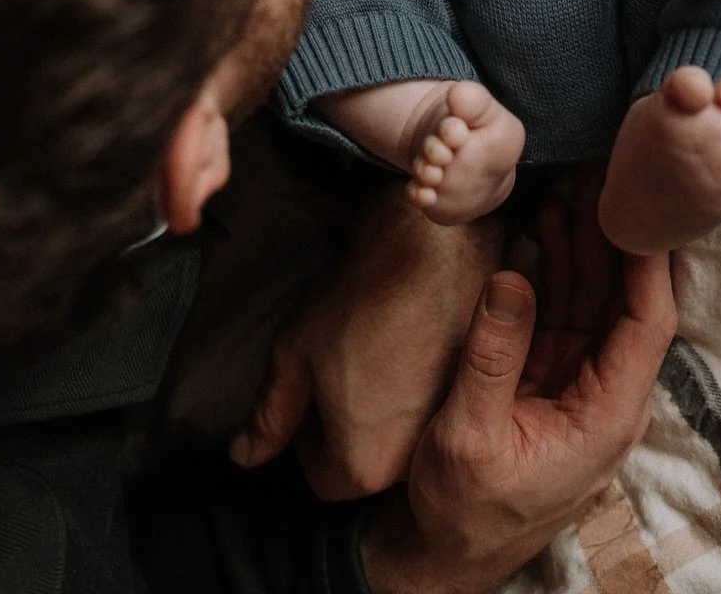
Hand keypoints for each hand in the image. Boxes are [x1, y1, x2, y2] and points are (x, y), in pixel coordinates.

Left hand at [231, 182, 501, 498]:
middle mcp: (415, 461)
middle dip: (345, 419)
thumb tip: (246, 456)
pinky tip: (407, 335)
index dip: (304, 431)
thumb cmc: (362, 296)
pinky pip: (434, 402)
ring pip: (399, 431)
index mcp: (365, 463)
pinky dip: (417, 380)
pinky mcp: (474, 391)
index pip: (321, 475)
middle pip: (364, 458)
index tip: (311, 385)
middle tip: (338, 361)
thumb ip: (269, 414)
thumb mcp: (295, 354)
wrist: (436, 245)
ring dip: (383, 402)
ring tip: (374, 343)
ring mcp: (449, 425)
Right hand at [361, 212, 674, 593]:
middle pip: (625, 300)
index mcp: (605, 416)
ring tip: (573, 182)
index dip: (647, 261)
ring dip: (587, 242)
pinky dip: (558, 265)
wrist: (446, 553)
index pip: (647, 325)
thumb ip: (493, 358)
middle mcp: (605, 394)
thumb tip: (513, 276)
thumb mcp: (469, 437)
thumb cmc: (463, 509)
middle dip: (615, 235)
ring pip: (596, 298)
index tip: (638, 202)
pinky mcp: (551, 375)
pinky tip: (548, 223)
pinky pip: (565, 310)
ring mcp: (580, 382)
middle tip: (601, 170)